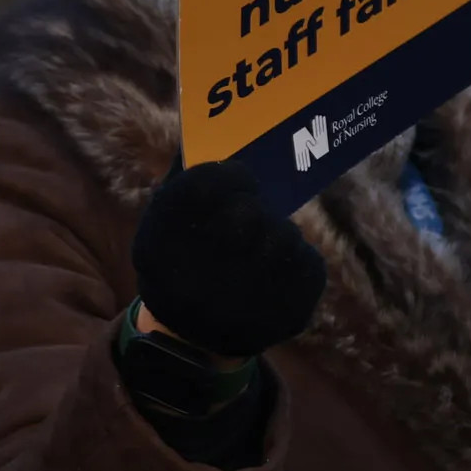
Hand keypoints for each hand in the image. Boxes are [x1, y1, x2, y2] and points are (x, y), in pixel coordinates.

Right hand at [131, 162, 325, 359]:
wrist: (190, 340)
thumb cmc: (177, 263)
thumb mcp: (162, 225)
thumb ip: (184, 181)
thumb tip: (208, 130)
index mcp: (164, 244)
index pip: (212, 183)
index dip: (232, 176)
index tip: (240, 177)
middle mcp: (203, 276)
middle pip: (251, 212)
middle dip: (254, 208)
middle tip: (249, 215)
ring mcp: (248, 302)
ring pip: (285, 236)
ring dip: (277, 234)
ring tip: (261, 248)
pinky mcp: (286, 315)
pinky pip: (309, 263)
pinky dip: (298, 260)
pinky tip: (277, 271)